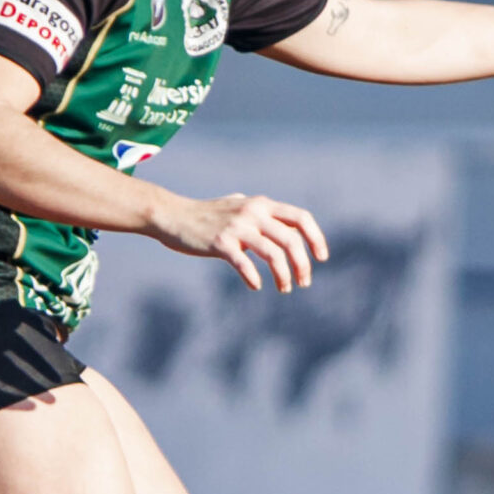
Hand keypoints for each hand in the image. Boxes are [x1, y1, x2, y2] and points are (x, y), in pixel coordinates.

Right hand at [152, 192, 328, 291]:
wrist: (172, 216)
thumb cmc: (208, 215)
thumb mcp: (240, 206)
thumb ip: (263, 214)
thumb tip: (288, 225)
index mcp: (262, 205)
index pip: (301, 218)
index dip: (316, 238)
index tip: (321, 258)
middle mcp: (253, 213)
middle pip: (291, 241)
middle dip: (303, 265)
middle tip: (304, 283)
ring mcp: (237, 228)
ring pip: (273, 255)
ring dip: (283, 276)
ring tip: (285, 288)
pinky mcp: (220, 243)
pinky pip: (245, 264)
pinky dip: (253, 278)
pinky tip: (255, 286)